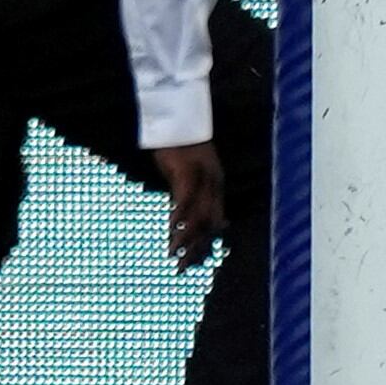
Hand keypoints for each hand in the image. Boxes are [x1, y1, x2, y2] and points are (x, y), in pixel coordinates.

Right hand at [152, 141, 224, 268]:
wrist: (178, 115)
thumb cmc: (178, 141)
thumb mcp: (184, 168)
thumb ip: (185, 189)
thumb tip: (179, 212)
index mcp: (214, 185)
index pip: (214, 222)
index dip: (205, 243)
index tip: (192, 262)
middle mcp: (213, 185)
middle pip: (209, 225)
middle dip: (196, 250)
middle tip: (182, 269)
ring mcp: (203, 178)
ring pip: (199, 217)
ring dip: (186, 239)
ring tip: (173, 255)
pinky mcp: (189, 172)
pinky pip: (186, 200)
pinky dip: (179, 217)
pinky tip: (171, 229)